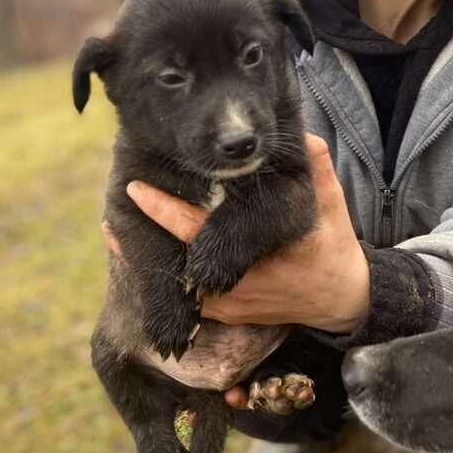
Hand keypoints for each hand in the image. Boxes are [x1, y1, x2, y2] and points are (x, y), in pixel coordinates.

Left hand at [120, 134, 370, 406]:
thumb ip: (317, 171)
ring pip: (178, 286)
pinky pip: (186, 299)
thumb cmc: (332, 247)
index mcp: (259, 259)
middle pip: (177, 264)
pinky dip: (164, 278)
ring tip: (116, 234)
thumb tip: (306, 137)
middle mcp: (238, 289)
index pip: (199, 233)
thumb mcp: (330, 207)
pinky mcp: (226, 315)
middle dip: (143, 243)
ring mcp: (230, 308)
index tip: (136, 190)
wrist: (338, 299)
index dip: (164, 211)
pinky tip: (141, 260)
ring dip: (148, 262)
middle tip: (114, 215)